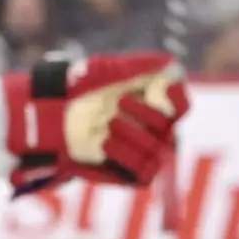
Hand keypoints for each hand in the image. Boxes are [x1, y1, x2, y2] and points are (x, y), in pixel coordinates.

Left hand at [3, 54, 188, 192]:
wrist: (55, 112)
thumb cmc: (83, 86)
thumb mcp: (109, 68)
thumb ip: (141, 64)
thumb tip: (170, 65)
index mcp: (156, 101)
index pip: (182, 105)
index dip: (176, 98)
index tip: (156, 90)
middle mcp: (155, 129)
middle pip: (169, 128)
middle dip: (145, 114)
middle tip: (118, 103)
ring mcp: (144, 152)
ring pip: (158, 152)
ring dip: (133, 135)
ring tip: (108, 123)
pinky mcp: (131, 173)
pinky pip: (144, 173)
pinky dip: (125, 156)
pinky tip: (105, 142)